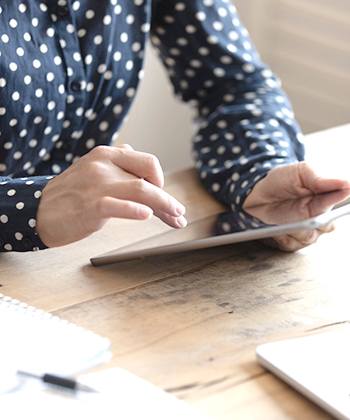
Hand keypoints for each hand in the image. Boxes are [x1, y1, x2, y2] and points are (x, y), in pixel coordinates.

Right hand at [37, 145, 186, 247]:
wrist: (39, 210)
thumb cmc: (71, 193)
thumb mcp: (92, 168)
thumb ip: (117, 163)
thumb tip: (137, 155)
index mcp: (107, 155)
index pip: (147, 162)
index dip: (161, 179)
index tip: (165, 197)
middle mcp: (104, 166)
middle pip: (148, 179)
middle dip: (168, 198)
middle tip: (179, 213)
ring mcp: (96, 185)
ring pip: (140, 191)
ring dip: (164, 206)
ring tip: (175, 219)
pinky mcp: (90, 206)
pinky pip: (117, 206)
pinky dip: (135, 210)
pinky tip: (147, 215)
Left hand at [243, 162, 349, 250]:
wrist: (255, 192)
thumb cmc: (280, 180)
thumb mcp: (301, 173)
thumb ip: (322, 179)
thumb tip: (347, 184)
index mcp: (326, 198)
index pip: (340, 204)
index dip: (339, 203)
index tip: (333, 199)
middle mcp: (319, 217)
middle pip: (327, 225)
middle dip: (316, 219)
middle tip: (305, 212)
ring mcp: (306, 231)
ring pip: (309, 237)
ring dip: (295, 228)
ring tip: (282, 218)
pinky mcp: (291, 242)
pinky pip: (292, 245)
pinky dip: (282, 236)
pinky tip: (274, 228)